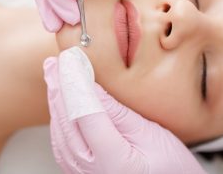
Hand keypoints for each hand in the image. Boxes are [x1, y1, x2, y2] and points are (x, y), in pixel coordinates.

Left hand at [43, 47, 206, 173]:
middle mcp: (90, 169)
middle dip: (59, 87)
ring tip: (53, 76)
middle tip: (54, 63)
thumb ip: (118, 113)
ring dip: (55, 99)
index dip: (75, 82)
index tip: (70, 60)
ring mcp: (80, 173)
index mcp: (113, 160)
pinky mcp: (78, 171)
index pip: (85, 112)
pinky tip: (58, 102)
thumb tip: (94, 87)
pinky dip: (58, 117)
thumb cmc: (169, 168)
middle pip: (67, 119)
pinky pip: (60, 141)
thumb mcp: (150, 135)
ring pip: (60, 129)